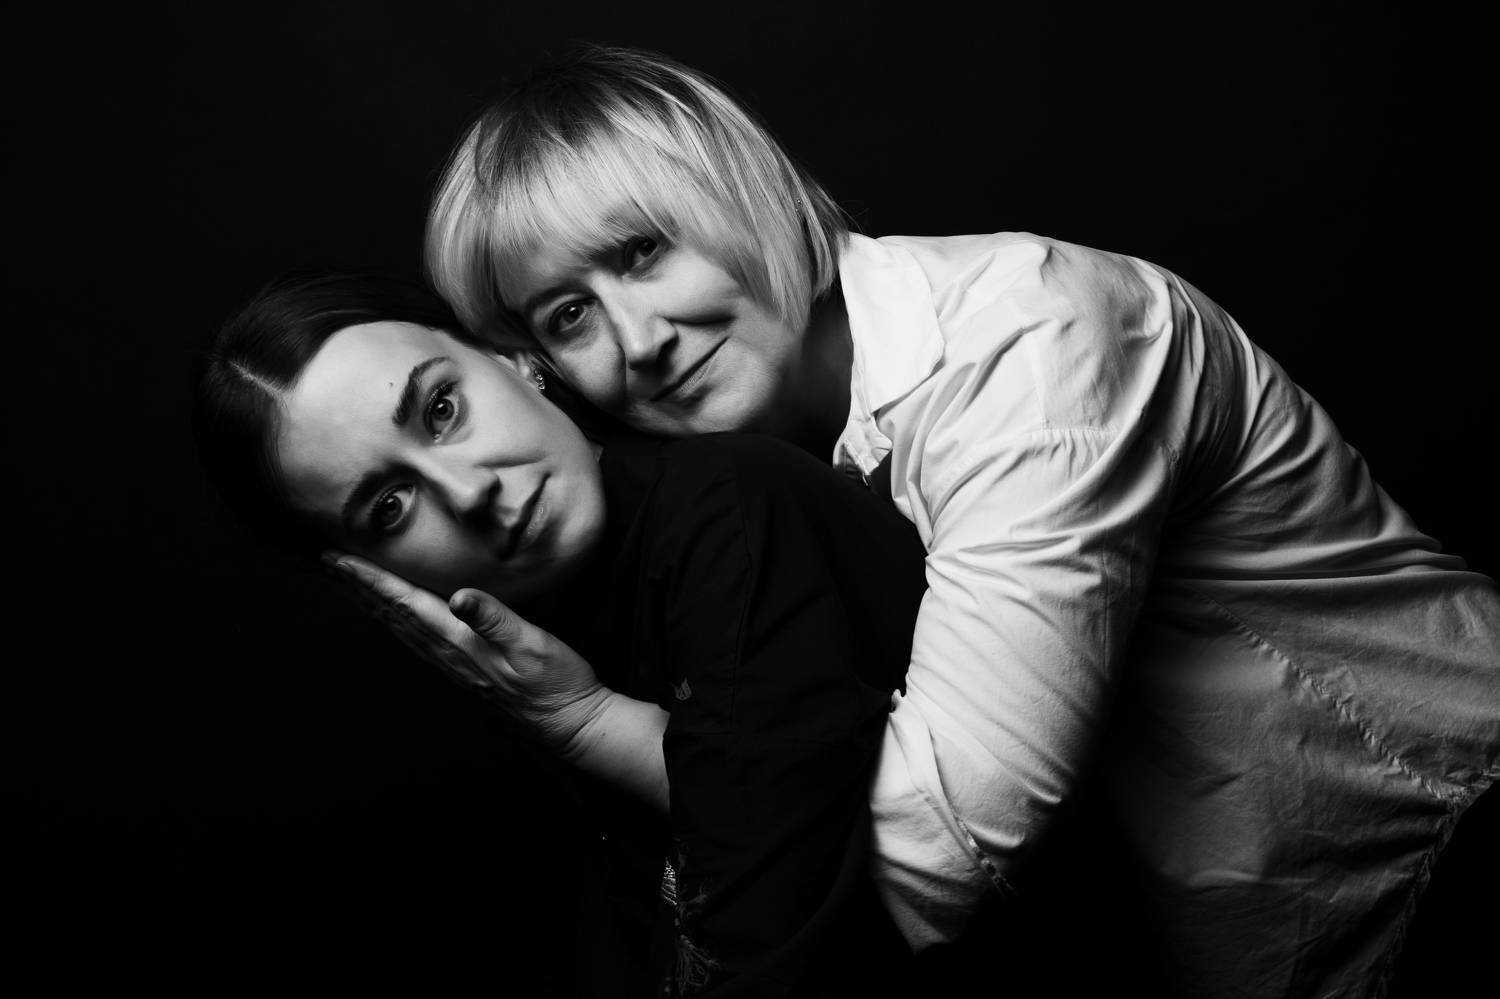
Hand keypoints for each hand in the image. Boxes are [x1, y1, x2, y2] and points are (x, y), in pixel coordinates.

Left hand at [324, 552, 609, 756]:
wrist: (570, 723)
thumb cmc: (556, 682)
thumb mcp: (532, 643)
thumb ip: (495, 619)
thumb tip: (459, 596)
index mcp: (460, 641)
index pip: (405, 602)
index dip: (370, 579)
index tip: (339, 559)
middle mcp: (449, 654)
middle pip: (392, 615)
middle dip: (359, 587)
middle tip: (328, 562)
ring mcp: (455, 665)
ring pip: (400, 628)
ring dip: (372, 604)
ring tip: (349, 584)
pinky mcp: (466, 670)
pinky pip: (418, 640)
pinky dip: (396, 621)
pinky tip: (395, 617)